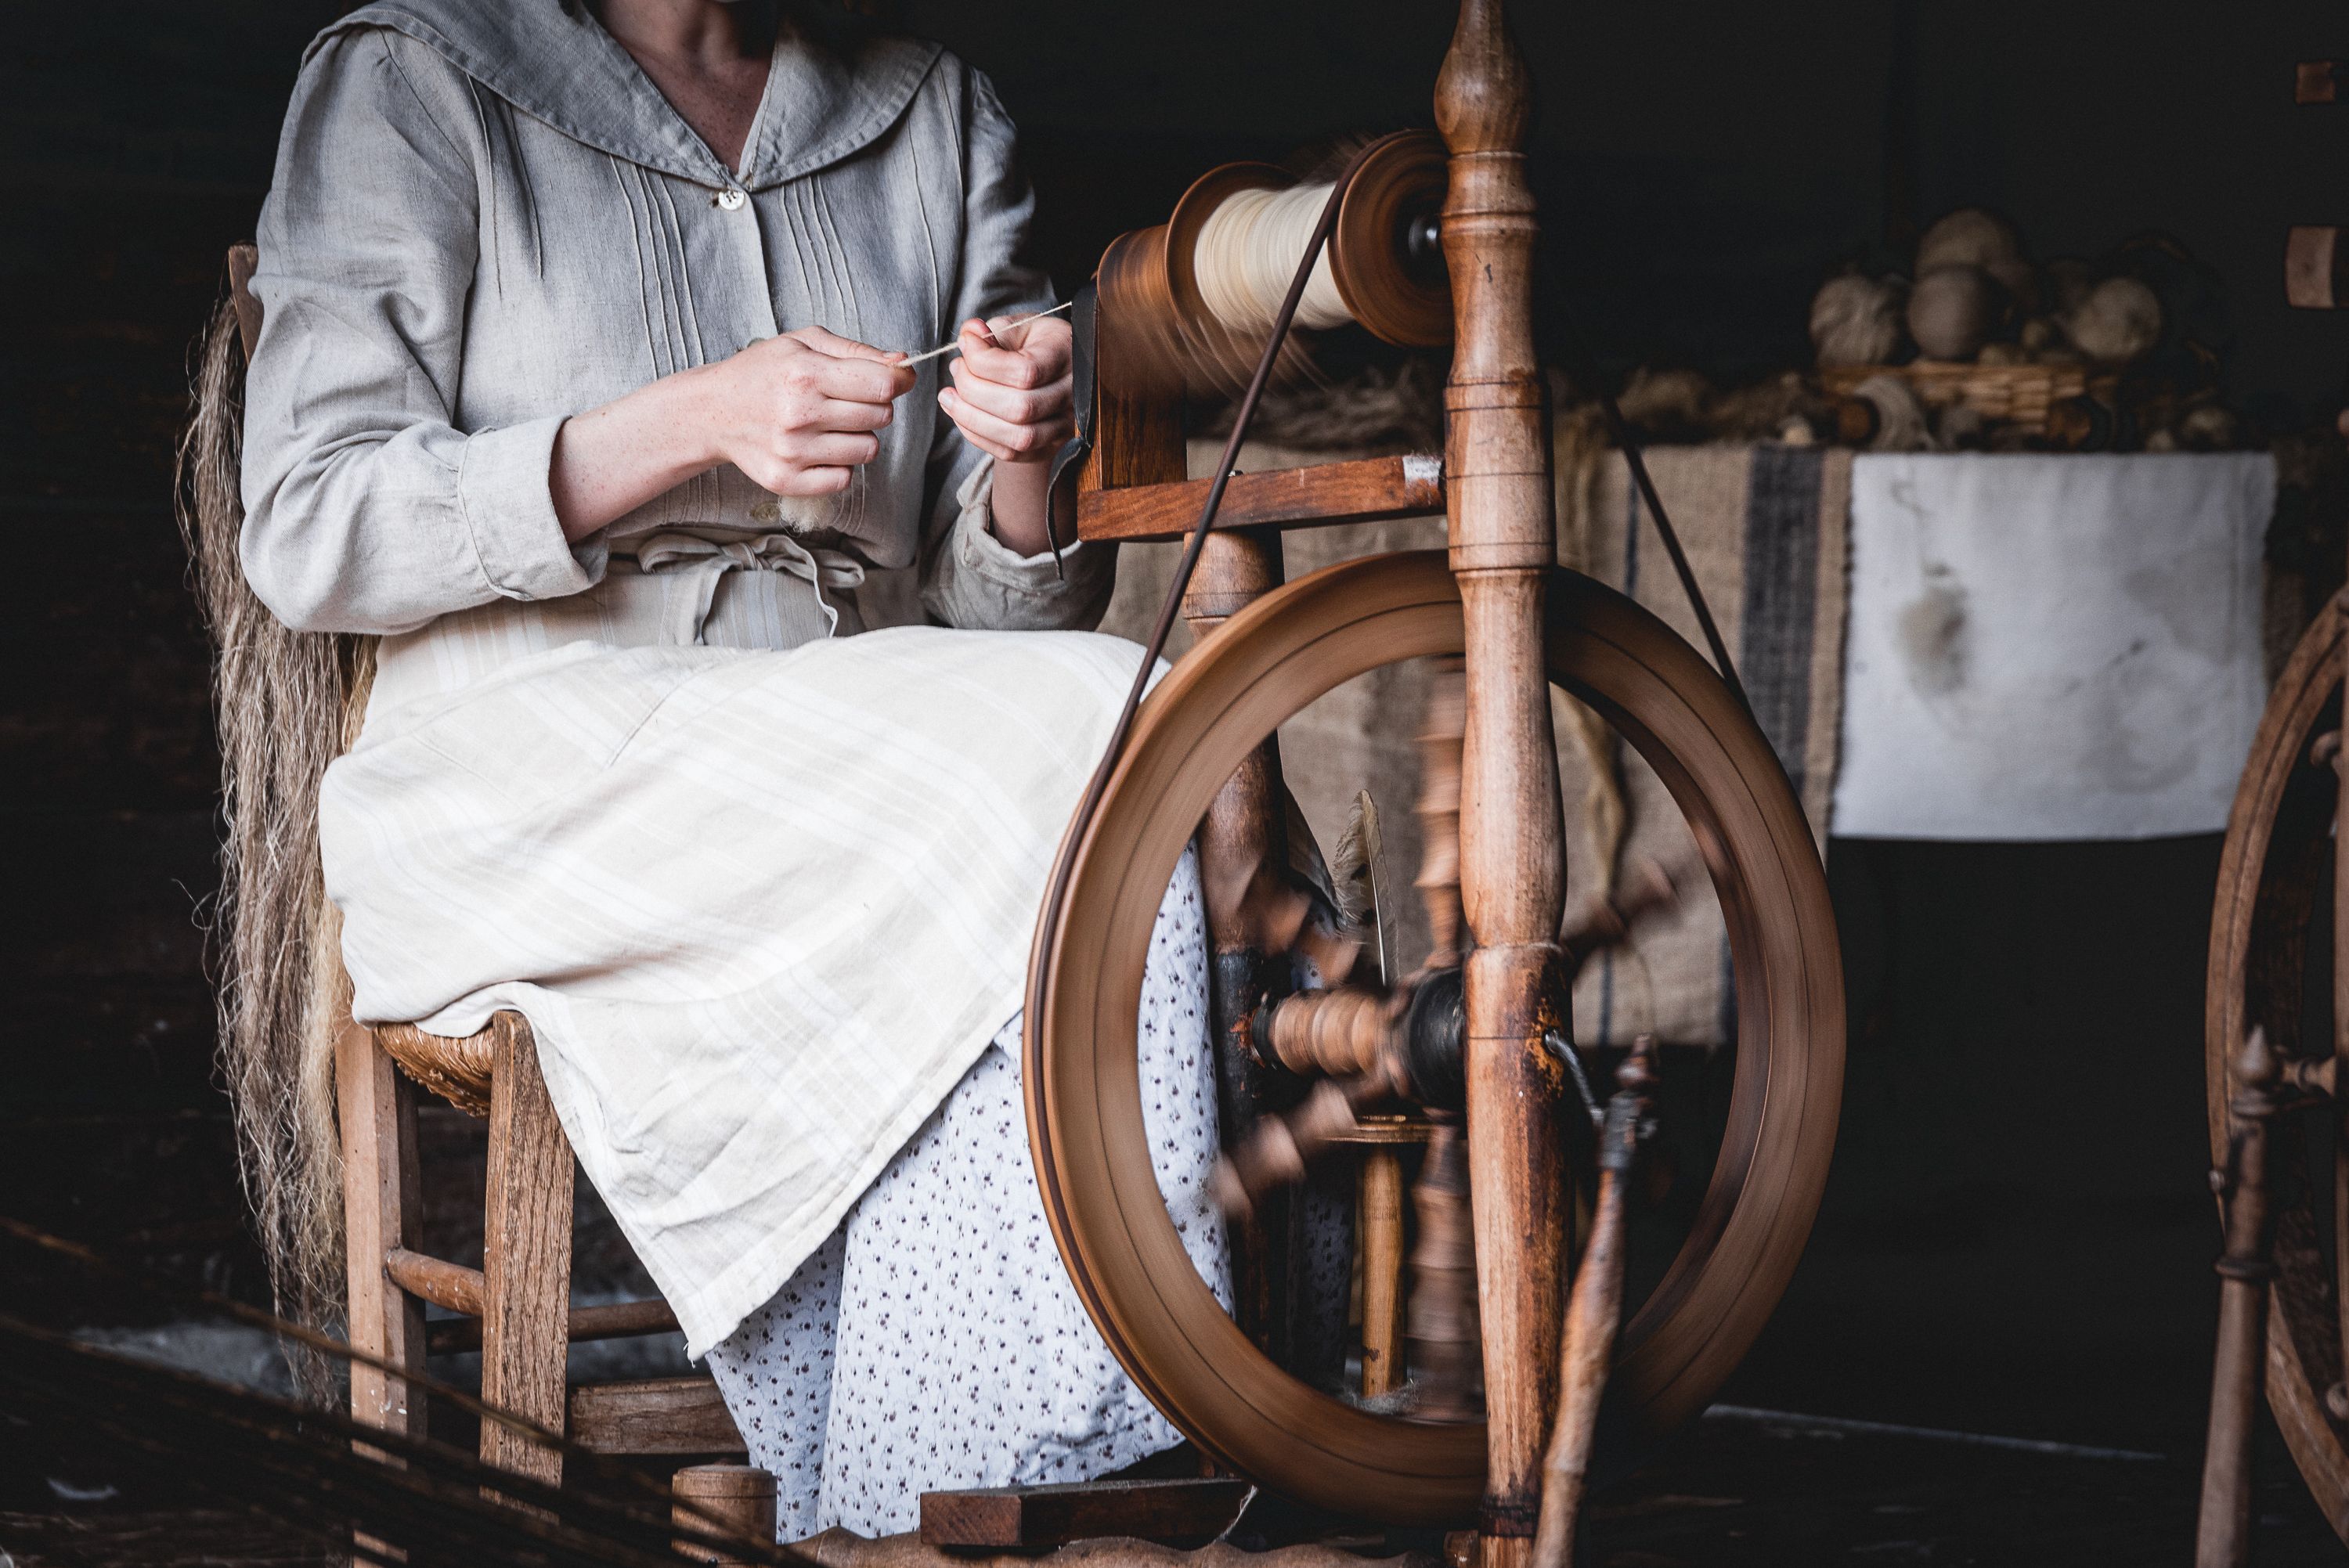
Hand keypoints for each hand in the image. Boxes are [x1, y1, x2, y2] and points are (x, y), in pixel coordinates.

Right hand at [703, 325, 913, 495]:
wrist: (713, 410)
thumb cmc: (762, 372)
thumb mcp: (804, 344)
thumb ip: (856, 351)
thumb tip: (904, 364)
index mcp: (806, 374)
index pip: (883, 385)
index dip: (897, 381)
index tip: (893, 380)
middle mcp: (800, 414)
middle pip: (880, 416)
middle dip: (874, 406)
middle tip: (846, 400)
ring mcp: (793, 451)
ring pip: (868, 449)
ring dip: (858, 437)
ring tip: (830, 424)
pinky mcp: (788, 480)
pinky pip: (845, 478)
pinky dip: (840, 465)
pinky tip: (819, 448)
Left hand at [939, 314, 1073, 464]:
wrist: (1053, 372)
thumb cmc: (1033, 345)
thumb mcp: (1016, 326)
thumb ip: (992, 330)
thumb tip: (969, 333)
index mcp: (1067, 354)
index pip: (1026, 372)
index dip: (985, 361)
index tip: (966, 343)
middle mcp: (1072, 394)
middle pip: (1020, 408)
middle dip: (973, 390)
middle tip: (957, 369)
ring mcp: (1064, 425)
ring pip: (1017, 437)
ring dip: (971, 418)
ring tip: (948, 396)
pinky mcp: (1048, 446)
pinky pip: (1011, 453)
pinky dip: (976, 435)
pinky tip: (961, 413)